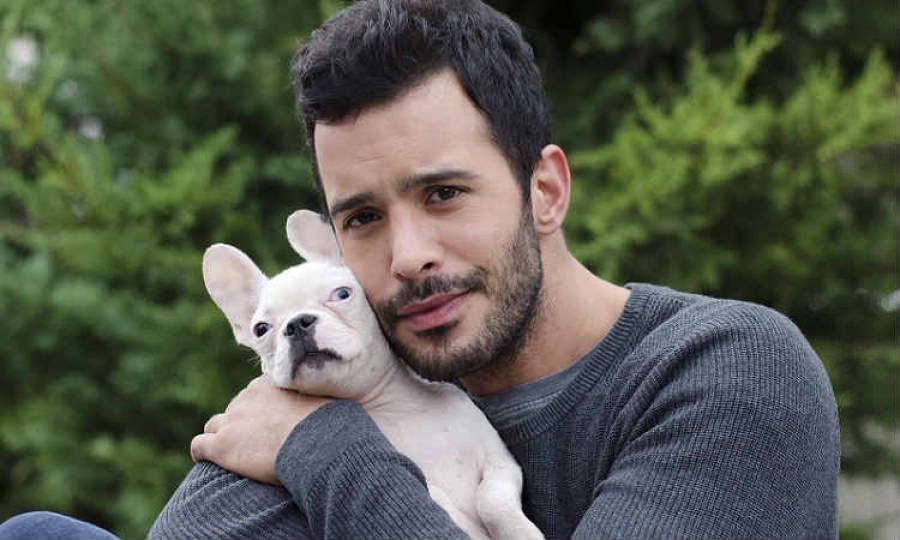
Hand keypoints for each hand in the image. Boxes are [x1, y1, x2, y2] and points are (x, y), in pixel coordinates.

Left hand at [190, 375, 330, 484]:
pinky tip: (208, 461)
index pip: (255, 394)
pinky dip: (202, 453)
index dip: (261, 411)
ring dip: (222, 437)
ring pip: (215, 425)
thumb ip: (315, 398)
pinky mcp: (221, 445)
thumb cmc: (328, 424)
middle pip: (236, 409)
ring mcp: (232, 421)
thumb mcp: (324, 401)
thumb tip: (329, 404)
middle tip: (257, 443)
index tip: (271, 424)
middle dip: (242, 424)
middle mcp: (247, 398)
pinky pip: (199, 446)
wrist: (317, 443)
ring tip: (234, 453)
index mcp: (269, 386)